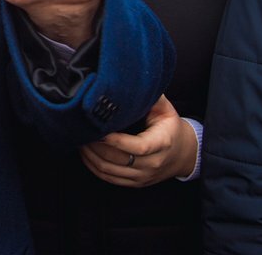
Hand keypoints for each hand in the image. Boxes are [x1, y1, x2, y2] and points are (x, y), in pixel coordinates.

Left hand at [79, 95, 198, 187]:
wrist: (182, 154)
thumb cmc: (169, 127)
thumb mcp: (164, 109)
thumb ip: (149, 96)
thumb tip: (130, 78)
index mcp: (162, 143)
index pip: (138, 146)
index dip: (115, 140)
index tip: (98, 130)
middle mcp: (153, 163)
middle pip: (117, 159)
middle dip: (94, 145)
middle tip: (80, 129)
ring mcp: (143, 176)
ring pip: (109, 170)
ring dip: (90, 156)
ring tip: (79, 139)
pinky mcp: (135, 182)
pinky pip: (109, 178)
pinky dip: (93, 166)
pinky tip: (85, 153)